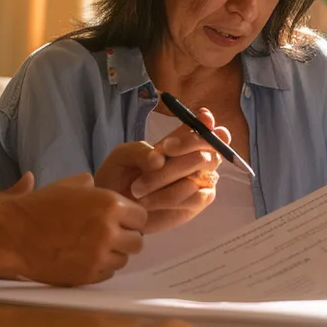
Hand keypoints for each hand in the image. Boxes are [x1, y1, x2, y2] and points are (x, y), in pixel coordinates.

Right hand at [0, 173, 148, 285]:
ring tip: (94, 246)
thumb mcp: (68, 186)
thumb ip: (90, 185)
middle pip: (137, 240)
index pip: (141, 216)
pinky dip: (101, 267)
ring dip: (114, 253)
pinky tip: (85, 257)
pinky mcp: (88, 275)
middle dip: (126, 237)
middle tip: (109, 235)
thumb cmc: (38, 207)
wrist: (13, 234)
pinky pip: (108, 273)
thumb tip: (97, 184)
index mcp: (109, 204)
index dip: (131, 218)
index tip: (120, 220)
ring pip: (124, 259)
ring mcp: (99, 256)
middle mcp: (109, 230)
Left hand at [95, 108, 227, 232]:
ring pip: (200, 174)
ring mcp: (200, 182)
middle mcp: (196, 160)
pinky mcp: (196, 204)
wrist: (115, 208)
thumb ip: (141, 151)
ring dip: (167, 178)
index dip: (207, 123)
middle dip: (187, 146)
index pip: (206, 128)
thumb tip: (160, 160)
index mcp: (182, 141)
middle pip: (211, 149)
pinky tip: (149, 201)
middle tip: (163, 151)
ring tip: (138, 188)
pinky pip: (197, 197)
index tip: (203, 118)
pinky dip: (171, 198)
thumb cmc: (120, 176)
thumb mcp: (123, 156)